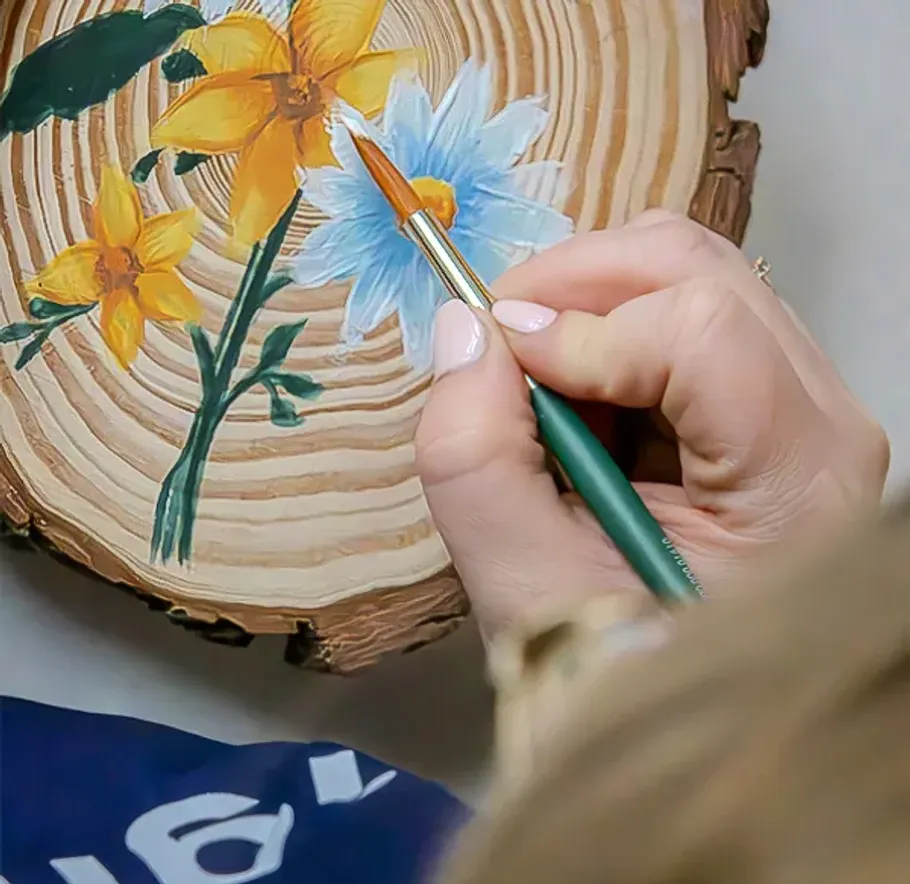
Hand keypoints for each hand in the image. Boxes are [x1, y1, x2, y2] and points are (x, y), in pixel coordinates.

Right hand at [415, 211, 889, 638]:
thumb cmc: (614, 668)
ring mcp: (806, 405)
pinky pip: (689, 313)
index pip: (702, 330)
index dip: (579, 330)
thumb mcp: (528, 587)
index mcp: (792, 481)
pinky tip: (579, 402)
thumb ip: (476, 463)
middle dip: (578, 281)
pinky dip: (610, 333)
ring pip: (696, 275)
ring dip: (590, 305)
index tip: (499, 365)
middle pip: (704, 269)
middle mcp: (825, 424)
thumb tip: (463, 328)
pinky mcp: (770, 400)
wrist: (672, 712)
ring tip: (538, 380)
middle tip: (501, 334)